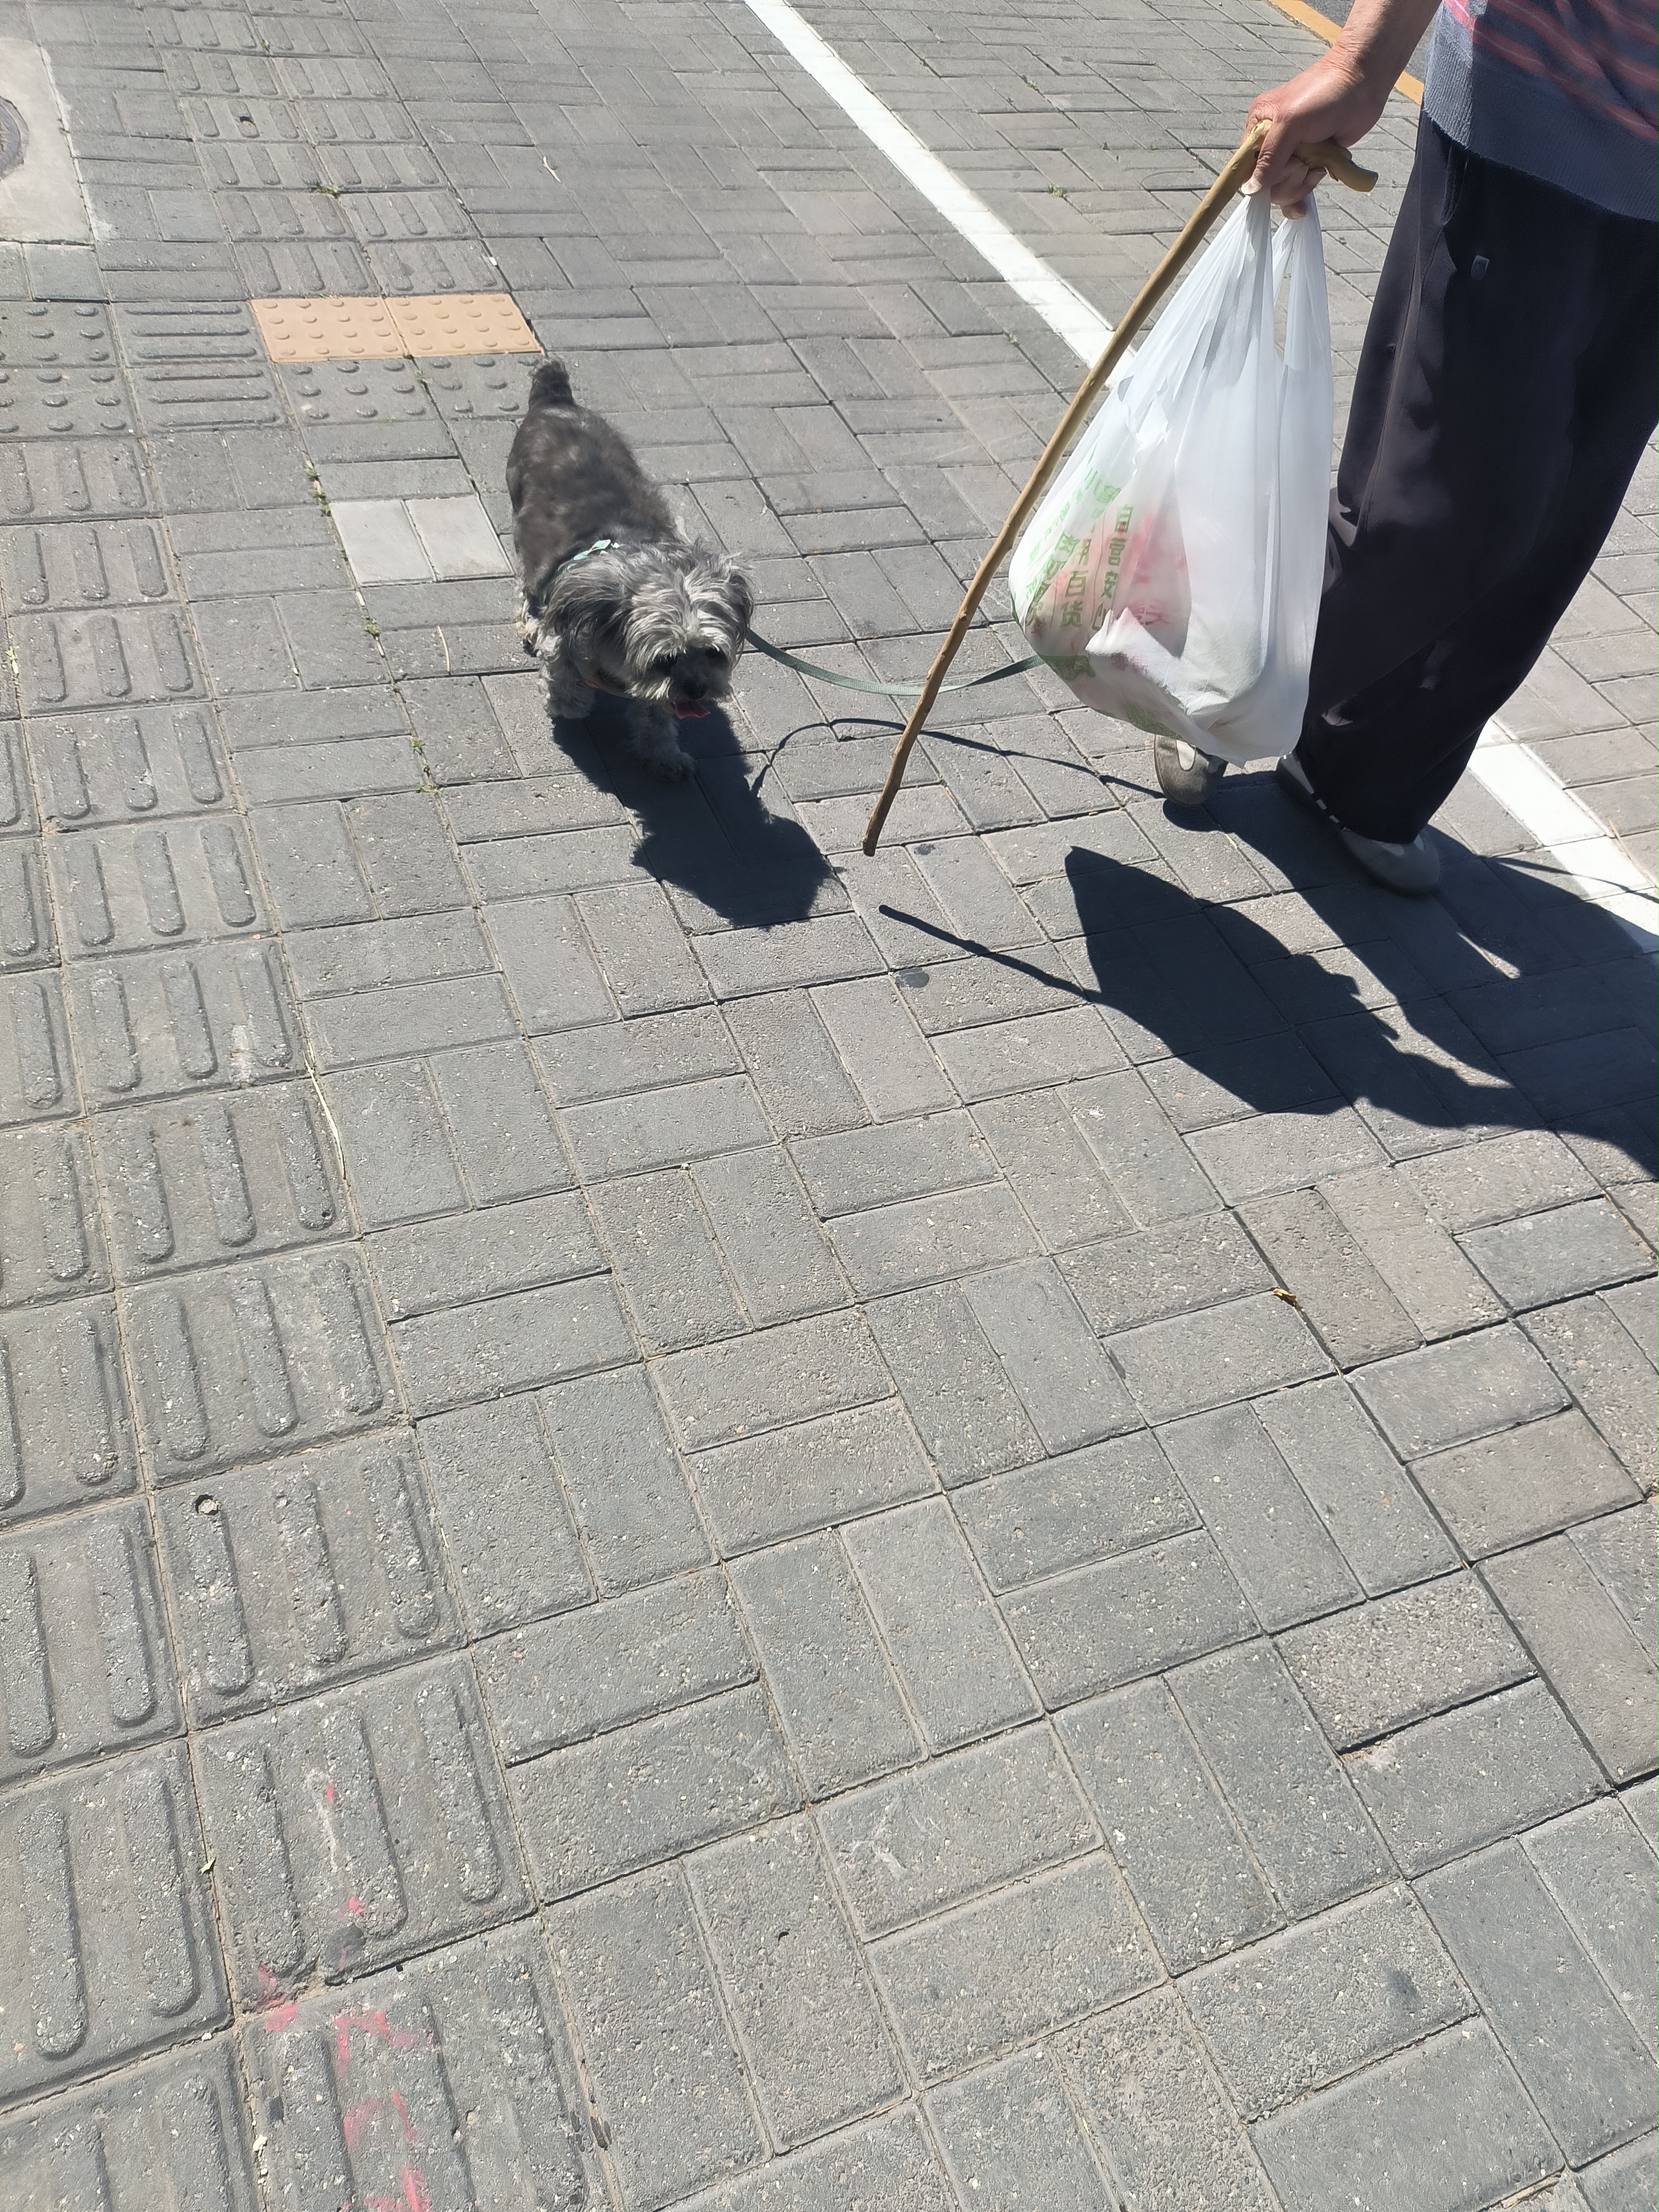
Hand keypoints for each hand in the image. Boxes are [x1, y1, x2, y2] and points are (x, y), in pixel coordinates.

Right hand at [1246, 51, 1390, 210]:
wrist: (1362, 82)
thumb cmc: (1323, 94)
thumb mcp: (1290, 124)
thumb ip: (1270, 157)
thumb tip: (1250, 190)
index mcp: (1259, 127)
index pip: (1246, 167)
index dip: (1260, 178)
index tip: (1283, 168)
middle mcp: (1272, 143)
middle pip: (1266, 184)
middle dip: (1287, 179)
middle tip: (1304, 162)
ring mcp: (1293, 154)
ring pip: (1284, 189)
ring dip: (1302, 182)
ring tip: (1318, 163)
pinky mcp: (1312, 161)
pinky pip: (1301, 187)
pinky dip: (1309, 188)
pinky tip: (1320, 176)